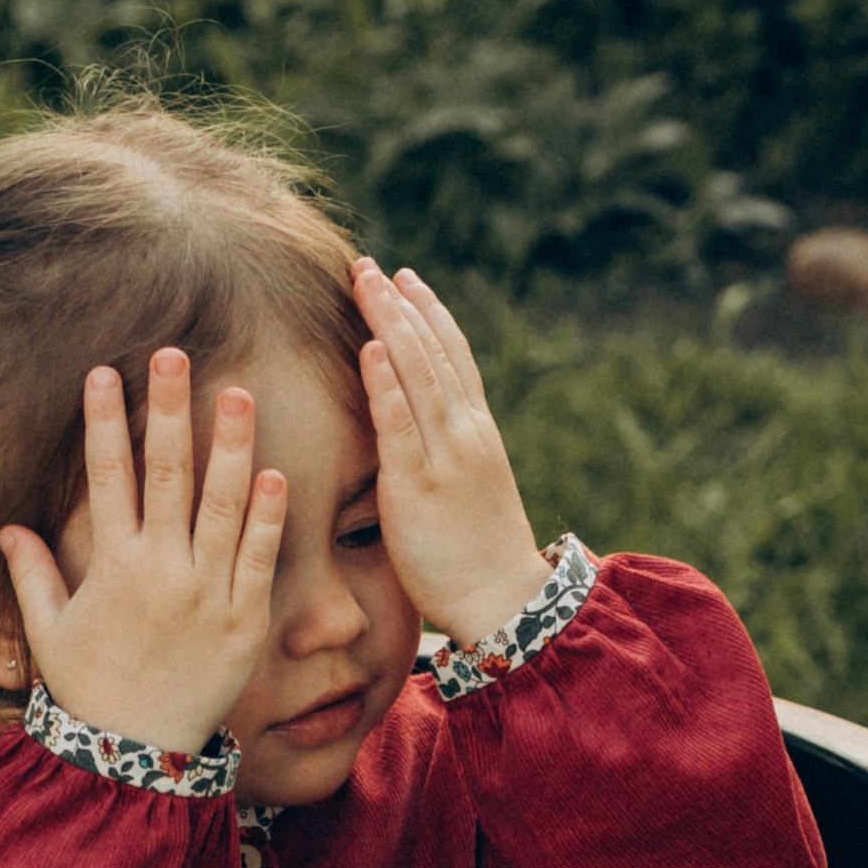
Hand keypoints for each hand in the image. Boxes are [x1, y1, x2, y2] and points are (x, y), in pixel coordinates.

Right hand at [0, 350, 284, 755]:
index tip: (104, 370)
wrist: (136, 755)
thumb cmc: (90, 691)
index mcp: (111, 566)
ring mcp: (206, 595)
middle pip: (166, 474)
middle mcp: (160, 572)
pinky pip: (261, 560)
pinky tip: (276, 473)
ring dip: (229, 445)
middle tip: (174, 353)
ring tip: (236, 394)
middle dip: (168, 409)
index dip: (104, 420)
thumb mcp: (50, 632)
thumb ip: (32, 575)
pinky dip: (270, 517)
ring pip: (222, 506)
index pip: (106, 477)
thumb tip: (6, 529)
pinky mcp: (245, 623)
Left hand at [352, 261, 548, 647]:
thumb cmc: (480, 558)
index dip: (428, 312)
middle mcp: (465, 433)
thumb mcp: (470, 492)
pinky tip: (369, 347)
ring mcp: (443, 456)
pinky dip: (386, 383)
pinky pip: (401, 425)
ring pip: (417, 373)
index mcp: (477, 432)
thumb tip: (419, 444)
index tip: (403, 278)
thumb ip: (447, 458)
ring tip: (364, 283)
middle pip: (432, 350)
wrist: (503, 602)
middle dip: (399, 303)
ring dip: (388, 323)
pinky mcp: (418, 487)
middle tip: (368, 265)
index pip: (454, 355)